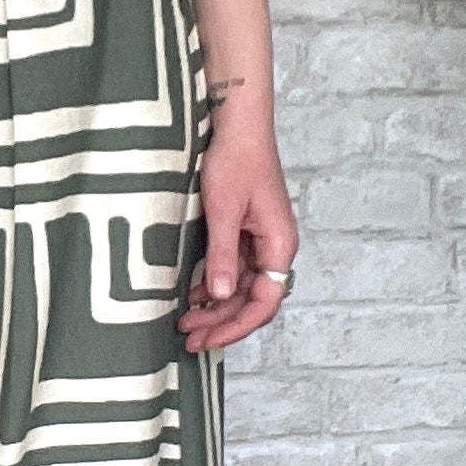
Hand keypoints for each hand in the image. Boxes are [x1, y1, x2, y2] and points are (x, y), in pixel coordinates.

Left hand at [178, 119, 297, 352]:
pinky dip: (215, 286)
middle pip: (252, 300)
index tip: (208, 339)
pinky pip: (234, 270)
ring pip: (242, 288)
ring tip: (186, 323)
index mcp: (279, 245)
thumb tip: (222, 295)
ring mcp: (260, 241)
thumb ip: (224, 255)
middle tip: (189, 340)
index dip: (236, 326)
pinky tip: (194, 295)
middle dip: (222, 323)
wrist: (238, 125)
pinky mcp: (245, 233)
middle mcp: (274, 248)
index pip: (264, 302)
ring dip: (216, 307)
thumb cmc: (236, 160)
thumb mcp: (223, 210)